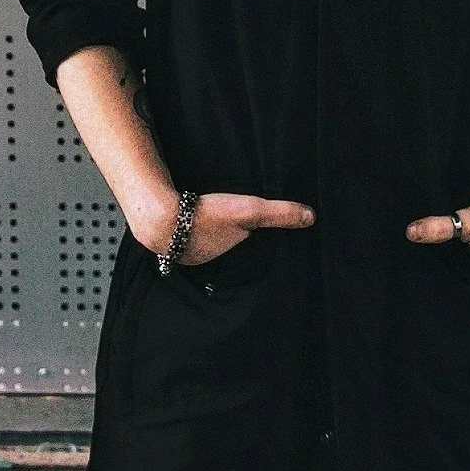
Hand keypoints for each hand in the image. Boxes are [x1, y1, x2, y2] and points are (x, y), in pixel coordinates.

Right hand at [147, 192, 314, 264]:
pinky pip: (184, 234)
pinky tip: (189, 215)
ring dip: (208, 231)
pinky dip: (189, 226)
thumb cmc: (206, 216)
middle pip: (225, 246)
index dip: (254, 239)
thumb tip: (311, 217)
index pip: (248, 250)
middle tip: (237, 221)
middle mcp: (208, 259)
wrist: (158, 217)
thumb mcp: (249, 210)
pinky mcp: (169, 239)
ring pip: (204, 240)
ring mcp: (186, 252)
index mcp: (230, 256)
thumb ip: (280, 214)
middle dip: (231, 236)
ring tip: (215, 217)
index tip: (259, 230)